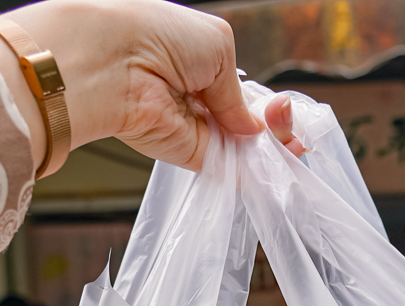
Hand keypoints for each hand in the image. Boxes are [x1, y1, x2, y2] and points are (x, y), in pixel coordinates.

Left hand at [0, 0, 304, 172]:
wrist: (112, 63)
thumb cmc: (157, 37)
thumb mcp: (217, 47)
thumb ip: (240, 94)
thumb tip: (254, 127)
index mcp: (200, 63)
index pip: (243, 92)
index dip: (268, 106)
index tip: (287, 112)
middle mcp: (196, 98)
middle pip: (247, 123)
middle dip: (276, 128)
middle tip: (292, 130)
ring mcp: (193, 128)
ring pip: (242, 147)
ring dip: (270, 147)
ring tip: (292, 145)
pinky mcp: (186, 154)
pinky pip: (227, 167)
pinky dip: (254, 170)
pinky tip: (278, 165)